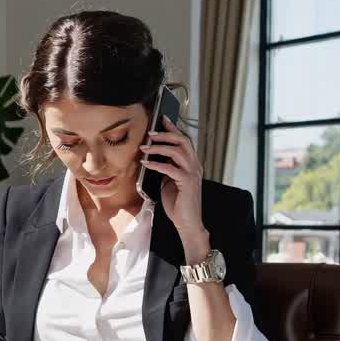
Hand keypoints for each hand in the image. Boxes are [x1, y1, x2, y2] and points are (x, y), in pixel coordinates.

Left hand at [140, 115, 205, 238]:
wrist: (187, 222)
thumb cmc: (178, 203)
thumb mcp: (169, 182)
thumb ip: (165, 168)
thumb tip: (151, 157)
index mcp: (191, 163)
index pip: (184, 141)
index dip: (174, 128)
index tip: (163, 118)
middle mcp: (195, 165)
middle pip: (183, 141)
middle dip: (166, 134)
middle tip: (150, 133)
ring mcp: (192, 173)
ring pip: (178, 151)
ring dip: (159, 147)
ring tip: (144, 147)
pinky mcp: (187, 183)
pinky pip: (170, 168)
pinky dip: (156, 164)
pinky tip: (146, 163)